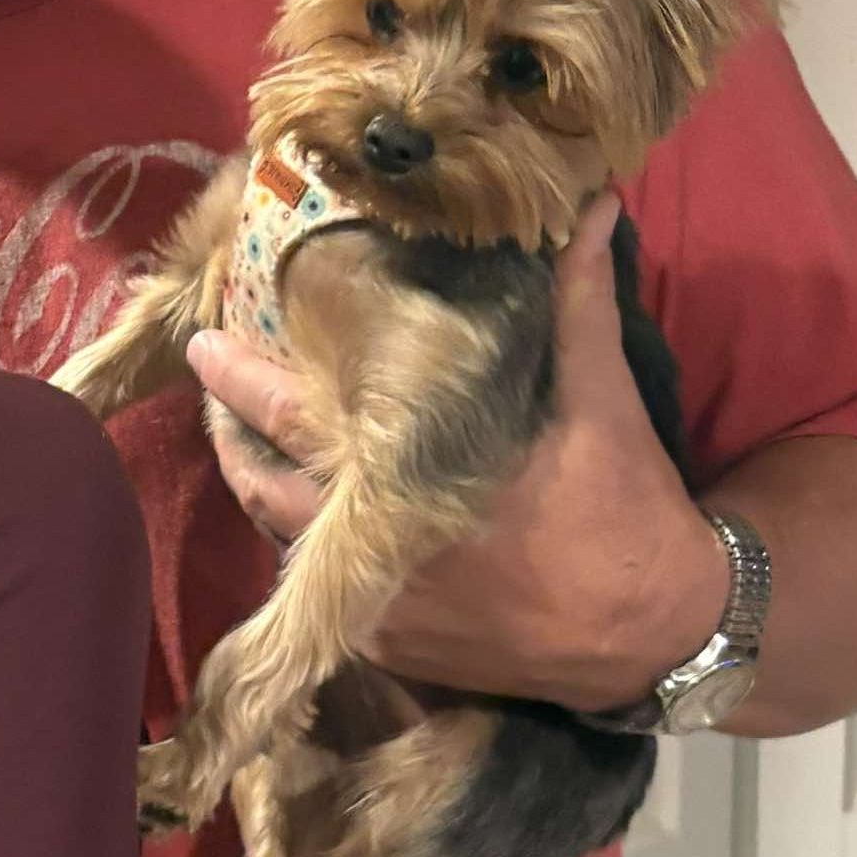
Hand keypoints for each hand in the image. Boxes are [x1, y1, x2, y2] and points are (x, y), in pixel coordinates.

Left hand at [185, 196, 728, 711]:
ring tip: (238, 436)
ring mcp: (377, 608)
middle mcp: (377, 548)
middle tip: (208, 385)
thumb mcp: (601, 397)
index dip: (236, 379)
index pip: (290, 419)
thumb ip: (576, 302)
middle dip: (229, 432)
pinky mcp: (393, 649)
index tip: (201, 341)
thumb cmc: (625, 508)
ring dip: (258, 486)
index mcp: (411, 478)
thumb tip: (585, 207)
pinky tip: (298, 506)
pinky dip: (300, 542)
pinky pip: (320, 591)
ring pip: (282, 541)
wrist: (655, 632)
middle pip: (261, 487)